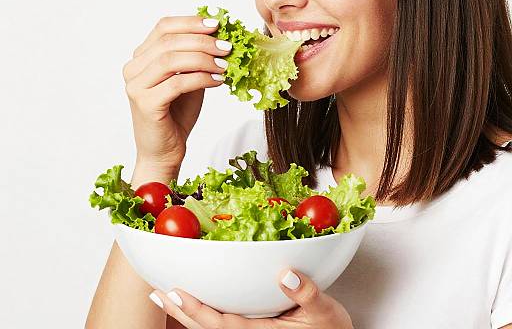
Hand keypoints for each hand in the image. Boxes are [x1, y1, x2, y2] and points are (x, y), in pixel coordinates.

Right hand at [122, 15, 231, 185]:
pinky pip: (177, 83)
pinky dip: (201, 79)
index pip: (164, 27)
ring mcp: (136, 86)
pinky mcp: (145, 104)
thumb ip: (196, 57)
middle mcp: (133, 68)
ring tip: (225, 66)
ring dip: (203, 59)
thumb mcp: (189, 77)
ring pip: (171, 60)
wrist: (164, 150)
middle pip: (168, 41)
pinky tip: (218, 82)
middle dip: (202, 41)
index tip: (217, 24)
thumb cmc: (177, 113)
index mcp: (141, 57)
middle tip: (227, 47)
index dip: (191, 22)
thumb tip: (220, 35)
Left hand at [149, 269, 353, 328]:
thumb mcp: (325, 311)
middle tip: (158, 291)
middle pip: (207, 328)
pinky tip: (191, 304)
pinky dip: (201, 314)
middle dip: (181, 311)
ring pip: (211, 328)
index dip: (196, 309)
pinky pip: (221, 324)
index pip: (221, 324)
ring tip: (164, 295)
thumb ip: (307, 293)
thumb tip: (286, 275)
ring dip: (185, 313)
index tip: (176, 292)